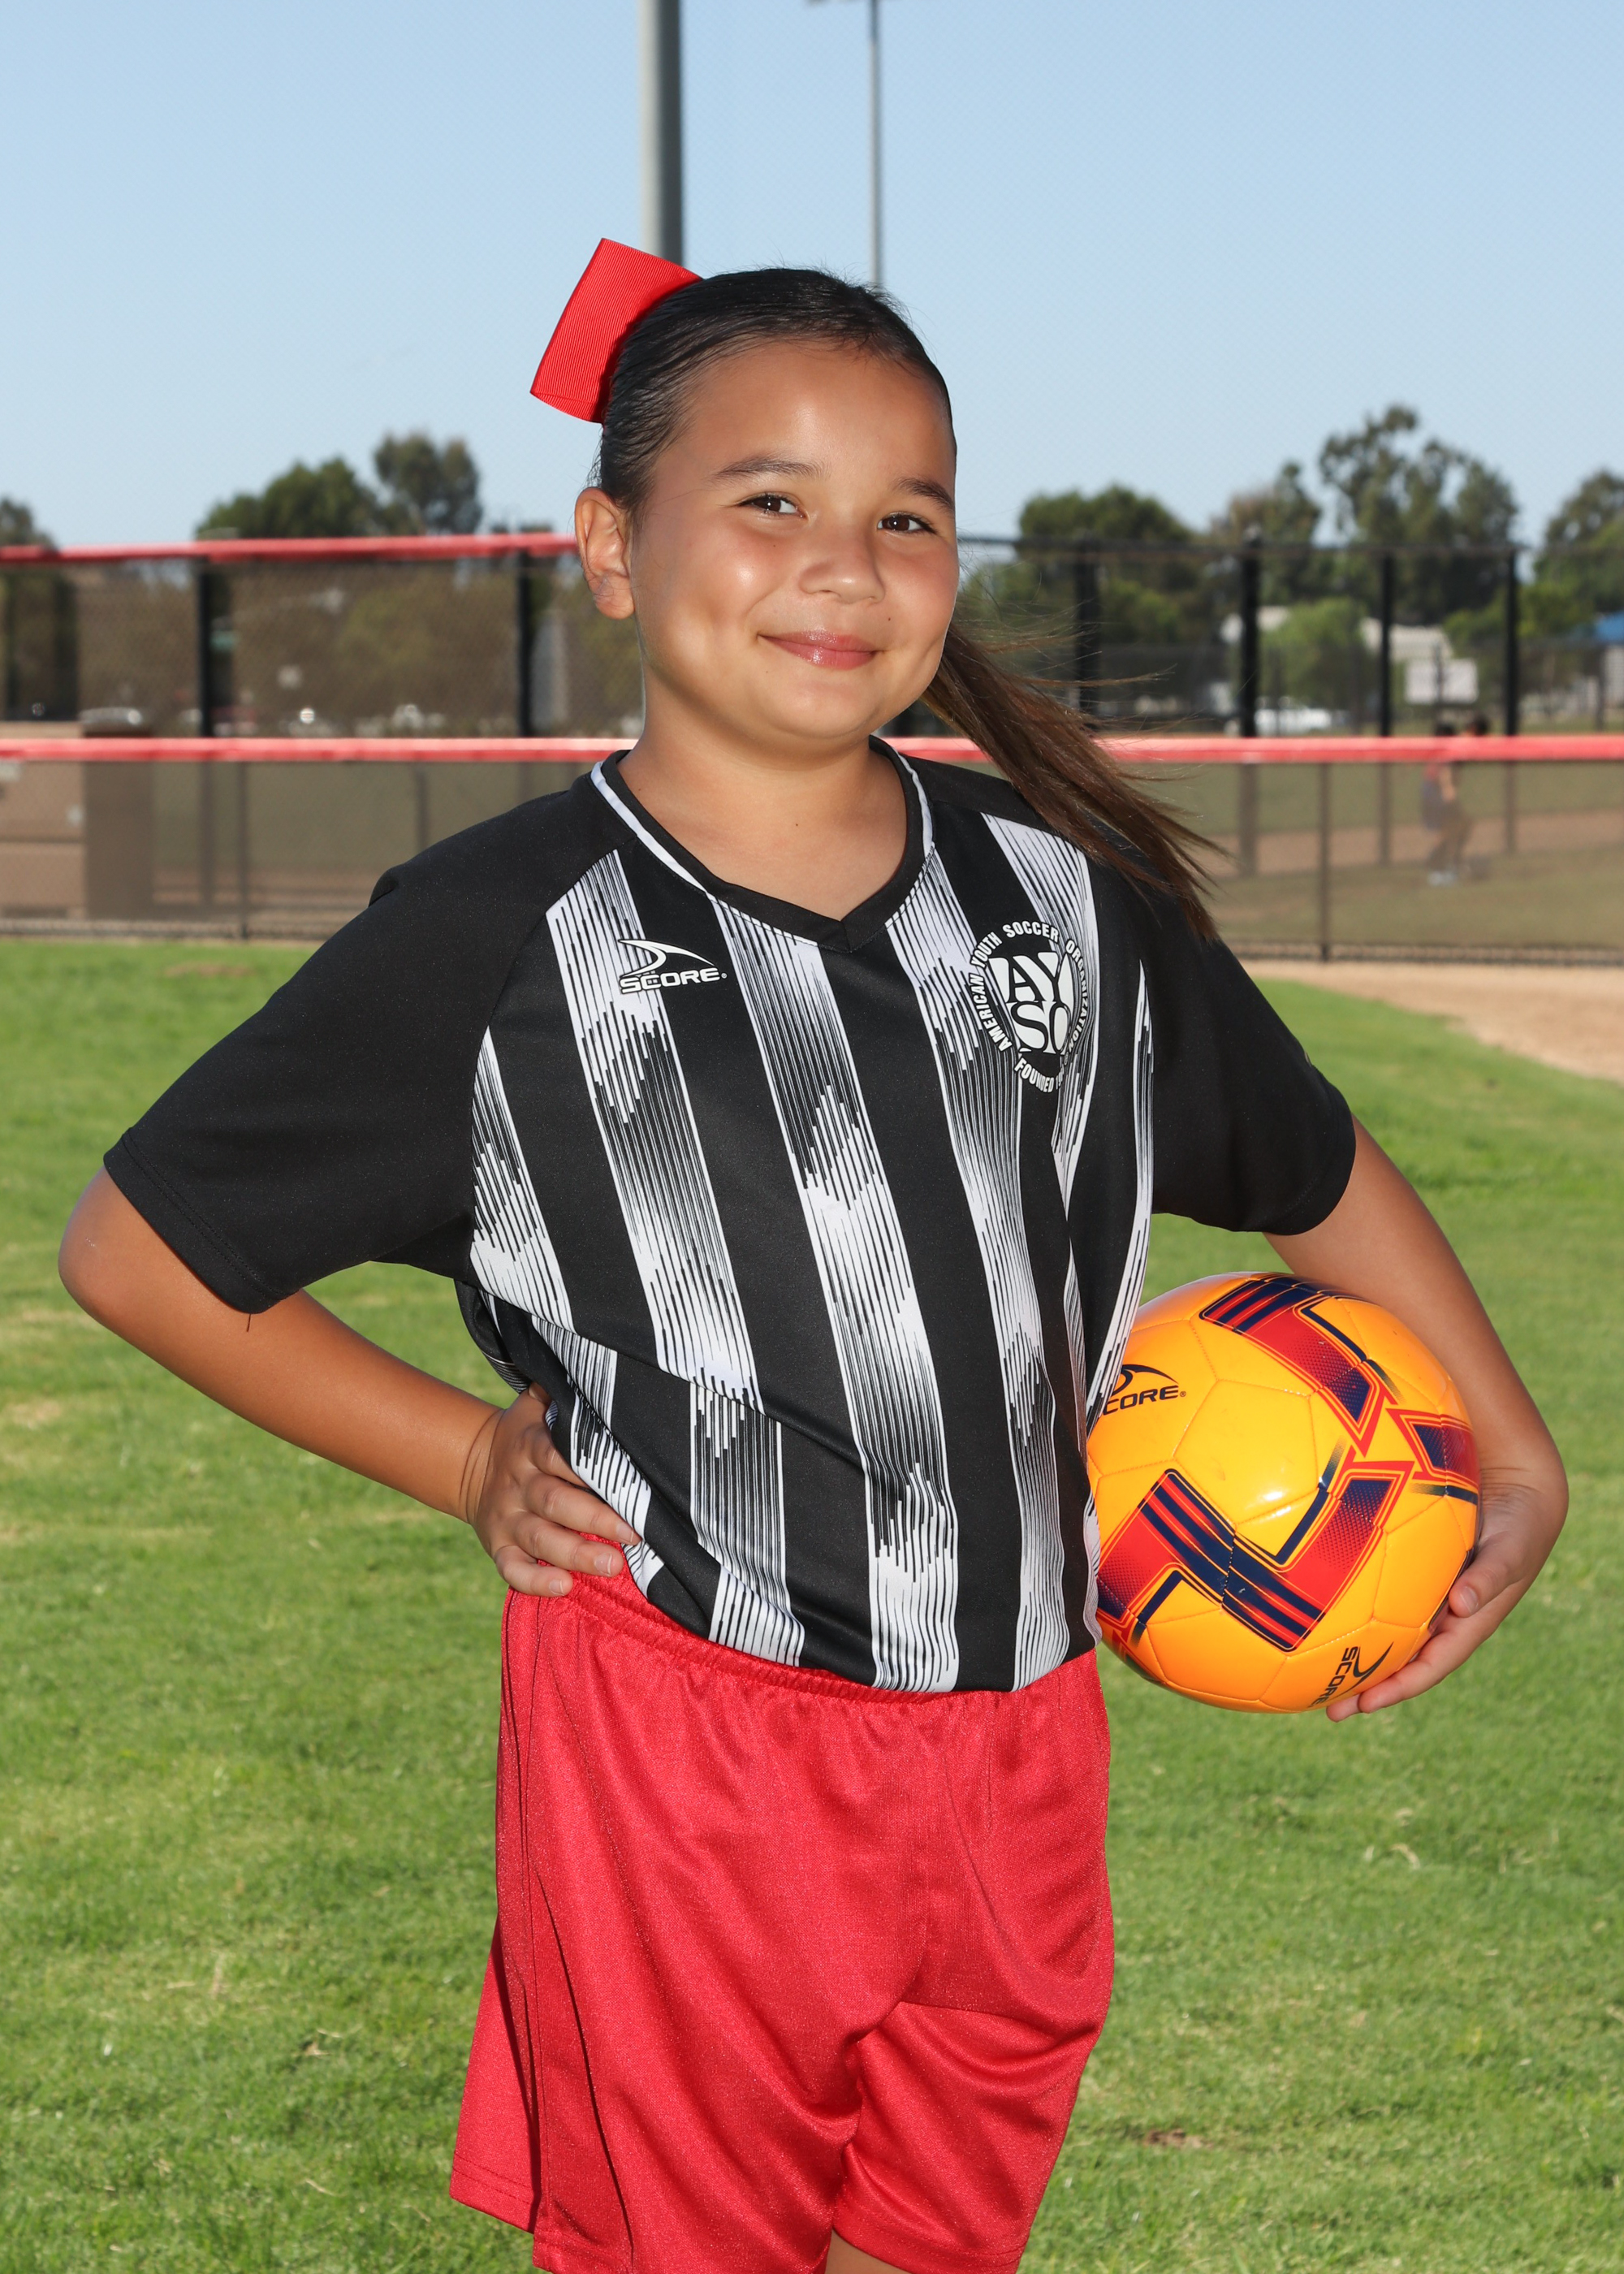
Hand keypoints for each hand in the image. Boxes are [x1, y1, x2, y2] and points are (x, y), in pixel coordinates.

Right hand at [459, 1385, 639, 1596]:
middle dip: (595, 1519)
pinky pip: (511, 1570)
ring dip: (575, 1554)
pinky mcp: (497, 1546)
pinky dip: (535, 1582)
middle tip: (636, 1532)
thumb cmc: (530, 1434)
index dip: (588, 1470)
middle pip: (554, 1502)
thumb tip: (601, 1367)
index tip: (628, 1482)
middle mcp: (518, 1484)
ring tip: (613, 1566)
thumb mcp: (537, 1405)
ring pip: (538, 1539)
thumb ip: (564, 1393)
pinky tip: (564, 1587)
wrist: (474, 1464)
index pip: (557, 1455)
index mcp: (529, 1445)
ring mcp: (506, 1518)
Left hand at [1324, 1469, 1564, 1720]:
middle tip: (1331, 1711)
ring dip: (1354, 1656)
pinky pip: (1379, 1599)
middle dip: (1367, 1688)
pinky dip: (1355, 1612)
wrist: (1515, 1496)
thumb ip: (1489, 1578)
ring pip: (1386, 1636)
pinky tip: (1320, 1610)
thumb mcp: (1509, 1553)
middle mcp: (1442, 1620)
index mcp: (1466, 1626)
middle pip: (1401, 1662)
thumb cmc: (1517, 1529)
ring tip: (1313, 1677)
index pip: (1429, 1667)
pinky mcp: (1411, 1575)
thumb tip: (1461, 1604)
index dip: (1400, 1687)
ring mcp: (1426, 1600)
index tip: (1367, 1703)